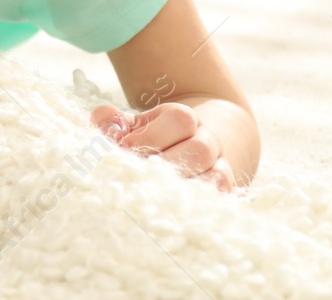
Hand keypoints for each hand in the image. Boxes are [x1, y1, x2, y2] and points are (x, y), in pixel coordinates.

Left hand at [91, 102, 235, 192]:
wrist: (182, 148)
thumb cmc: (145, 139)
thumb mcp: (127, 125)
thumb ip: (109, 120)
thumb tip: (107, 123)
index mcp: (183, 118)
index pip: (179, 121)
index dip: (151, 137)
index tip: (124, 149)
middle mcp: (207, 140)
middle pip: (200, 150)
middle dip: (166, 165)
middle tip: (138, 177)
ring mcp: (219, 166)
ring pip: (215, 178)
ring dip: (183, 189)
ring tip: (153, 196)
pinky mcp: (223, 192)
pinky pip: (222, 200)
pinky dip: (202, 206)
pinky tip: (176, 214)